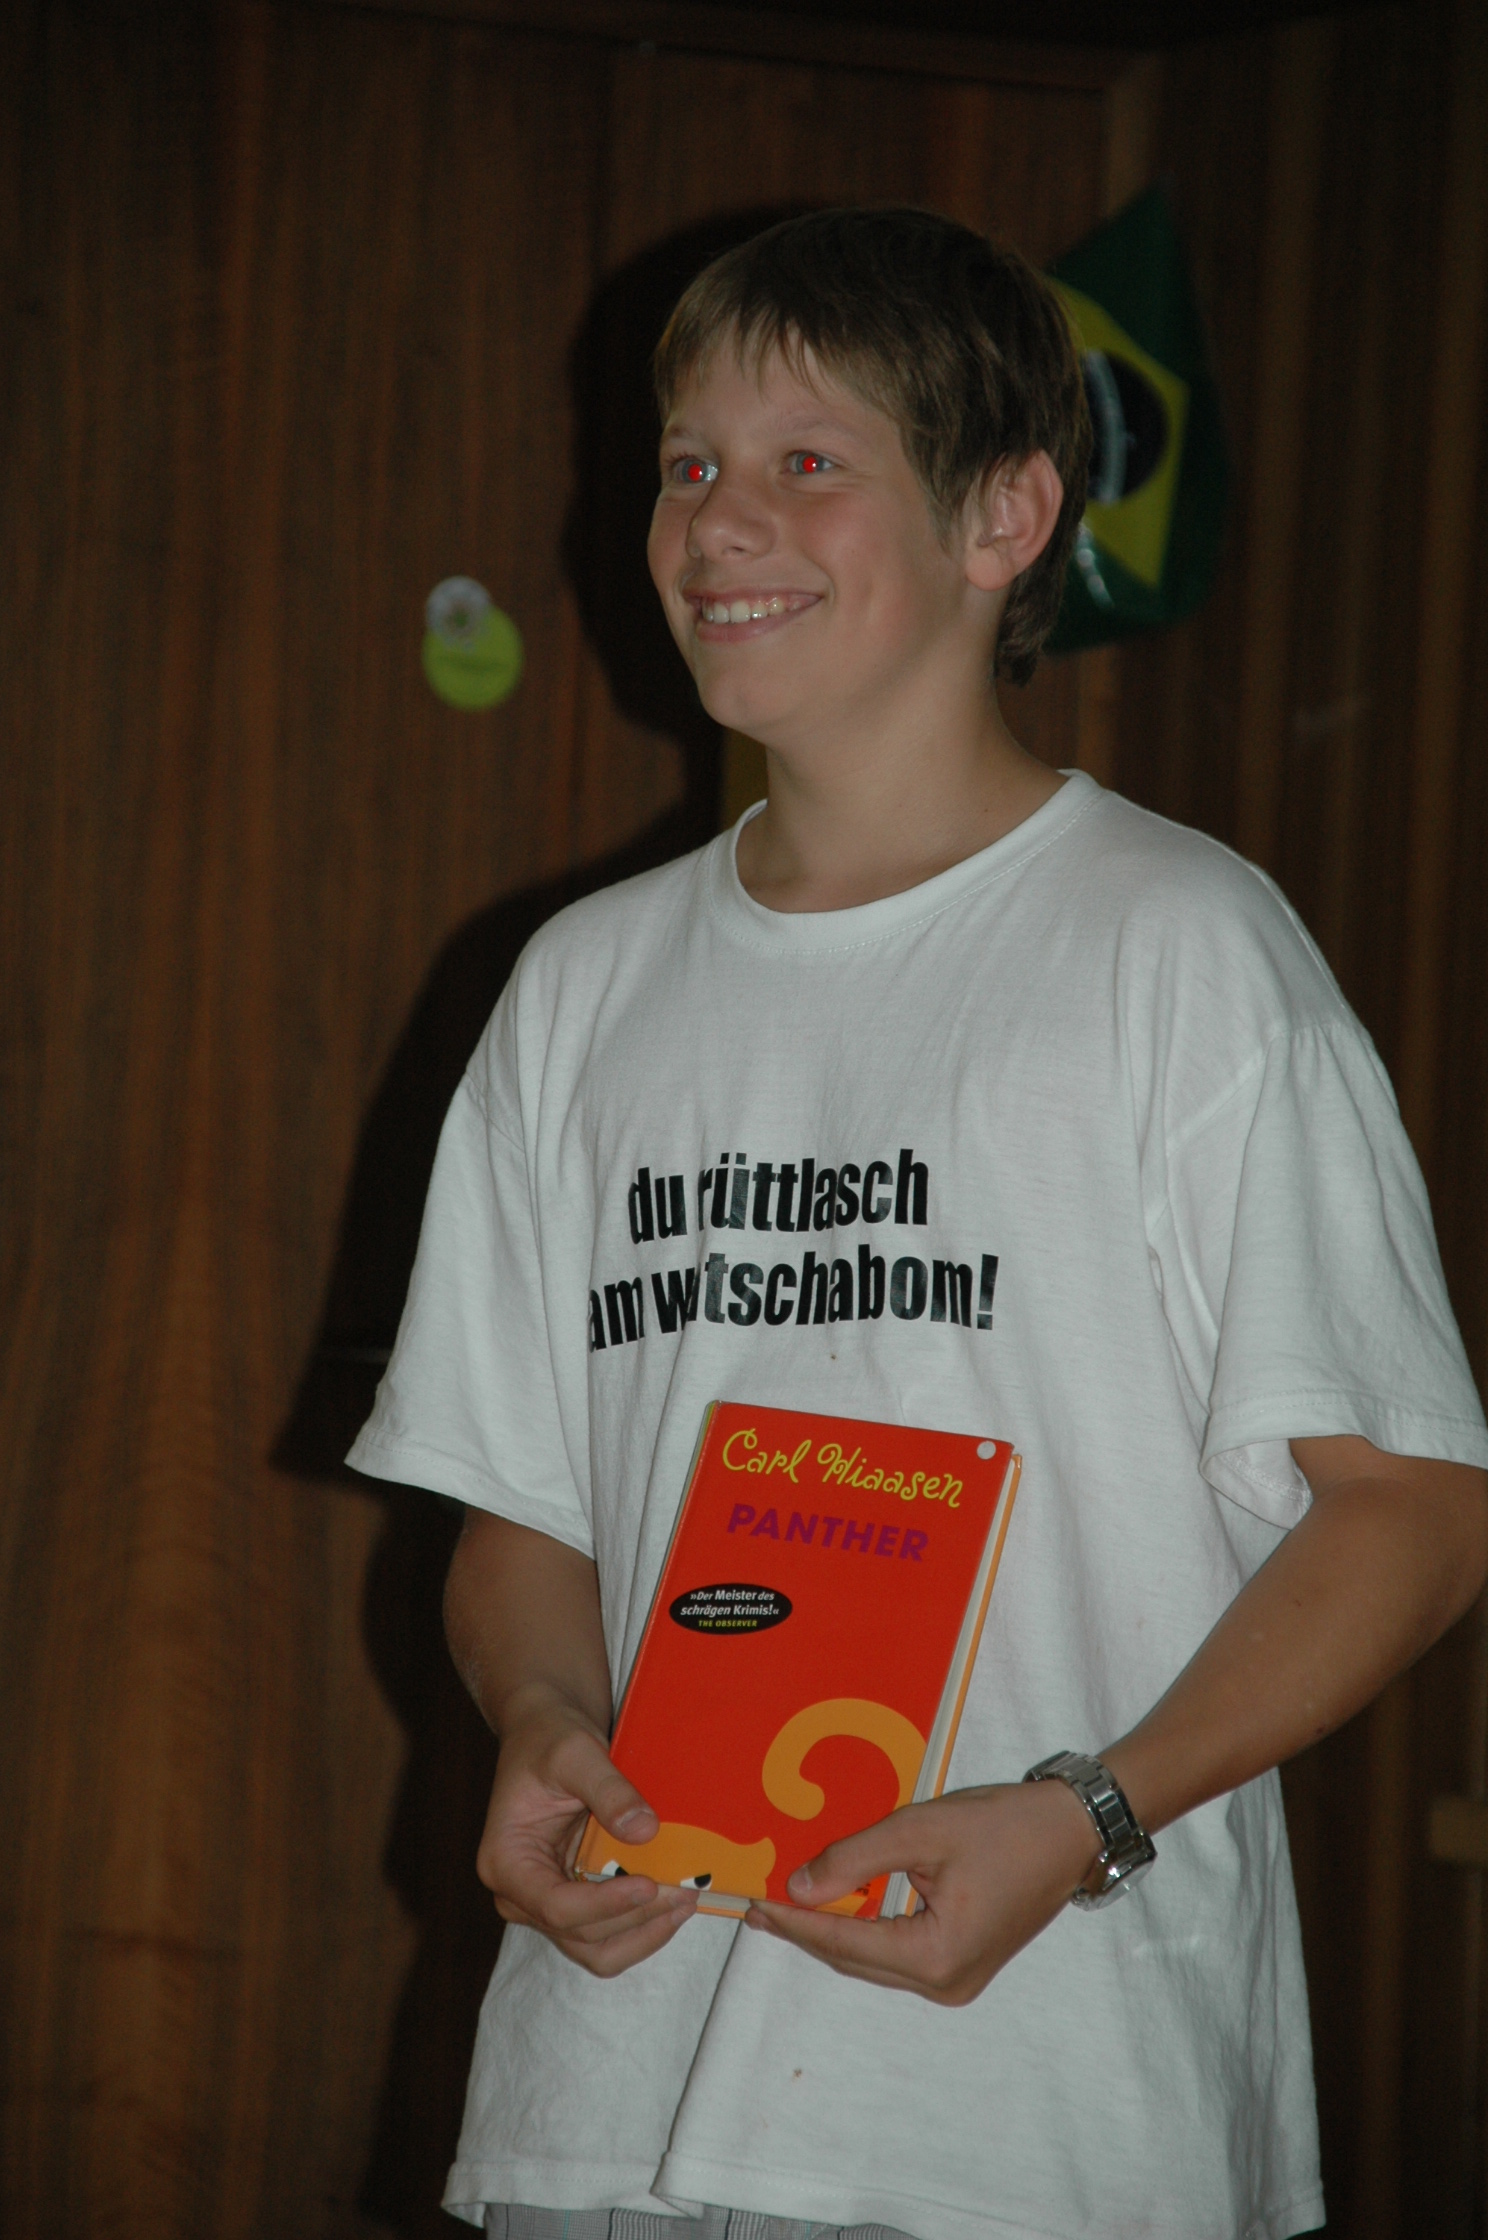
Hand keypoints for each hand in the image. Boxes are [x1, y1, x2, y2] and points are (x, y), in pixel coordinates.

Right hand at [477, 1683, 696, 1974]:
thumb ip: (609, 1791)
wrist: (546, 1732)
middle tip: (685, 1892)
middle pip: (580, 1935)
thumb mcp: (575, 1753)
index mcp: (506, 1862)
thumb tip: (646, 1831)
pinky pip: (609, 1931)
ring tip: (686, 1899)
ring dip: (644, 1932)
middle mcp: (521, 1894)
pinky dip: (643, 1924)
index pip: (555, 1906)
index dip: (605, 1905)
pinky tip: (674, 1899)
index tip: (649, 1885)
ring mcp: (548, 1901)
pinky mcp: (576, 1899)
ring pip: (597, 1947)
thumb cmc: (549, 1737)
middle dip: (636, 1921)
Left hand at [744, 1778, 1098, 2003]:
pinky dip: (864, 1931)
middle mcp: (944, 1983)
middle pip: (855, 1960)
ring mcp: (955, 1981)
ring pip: (874, 1960)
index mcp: (936, 1957)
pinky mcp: (961, 1966)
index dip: (795, 1922)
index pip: (845, 1943)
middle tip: (758, 1907)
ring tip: (786, 1905)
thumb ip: (854, 1860)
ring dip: (833, 1932)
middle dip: (807, 1930)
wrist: (1071, 1832)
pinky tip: (838, 1907)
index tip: (752, 1905)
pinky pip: (896, 1953)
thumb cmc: (1005, 1826)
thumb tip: (798, 1887)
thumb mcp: (921, 1830)